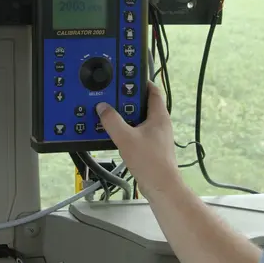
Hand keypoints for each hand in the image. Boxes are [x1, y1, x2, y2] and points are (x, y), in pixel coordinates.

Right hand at [96, 81, 180, 196]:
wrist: (161, 187)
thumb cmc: (149, 161)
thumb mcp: (126, 138)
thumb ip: (112, 121)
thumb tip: (102, 107)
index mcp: (159, 116)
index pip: (153, 91)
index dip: (141, 81)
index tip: (126, 76)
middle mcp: (160, 124)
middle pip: (144, 104)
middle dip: (128, 99)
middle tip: (112, 94)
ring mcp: (156, 136)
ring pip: (139, 119)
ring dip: (125, 115)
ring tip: (109, 112)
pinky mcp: (151, 147)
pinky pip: (137, 132)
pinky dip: (126, 129)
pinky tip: (114, 132)